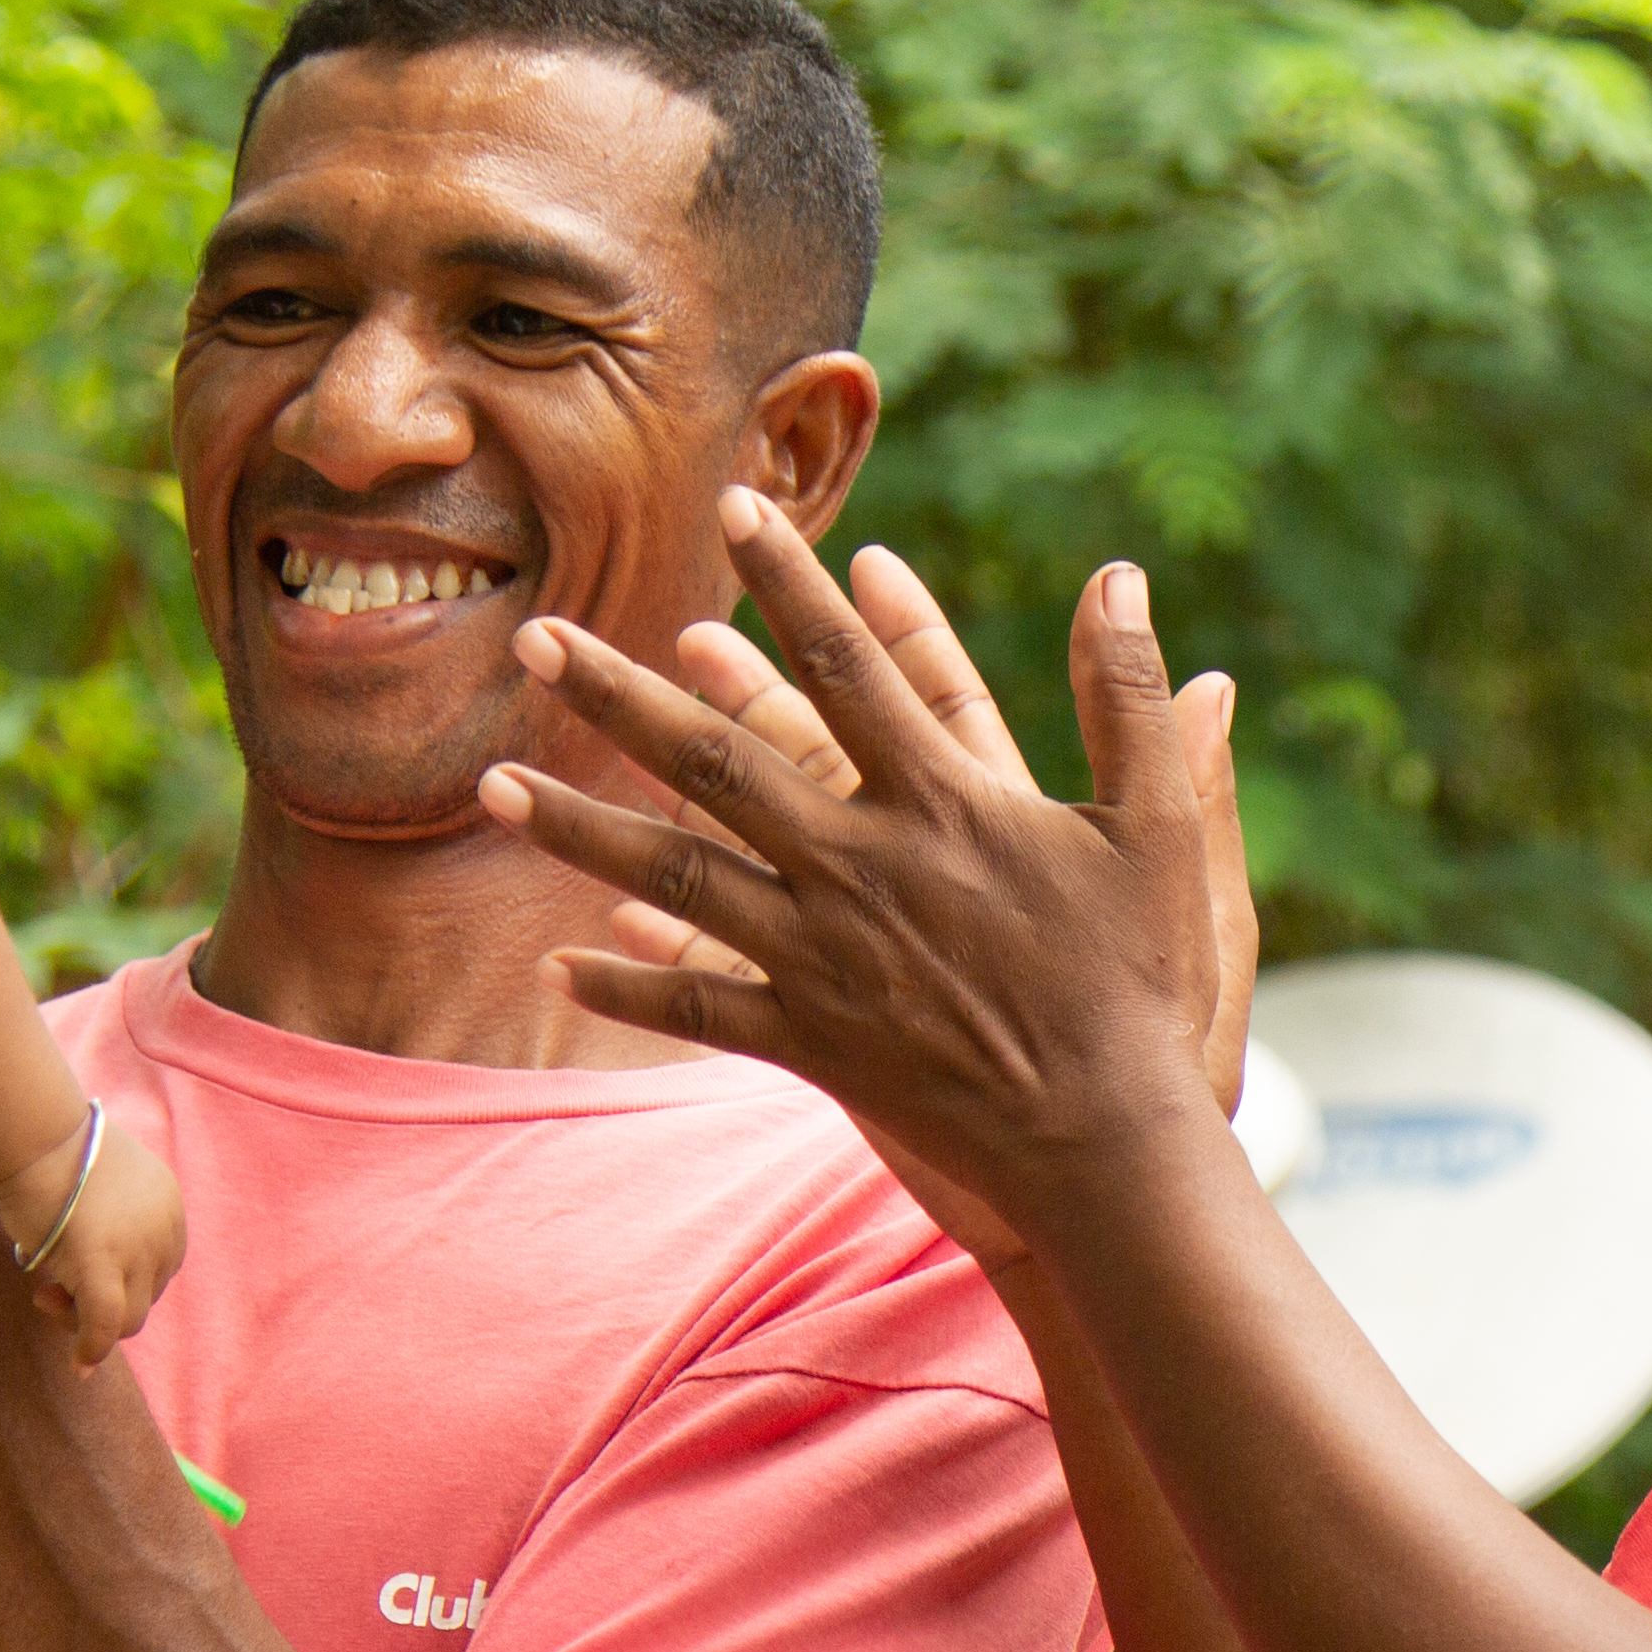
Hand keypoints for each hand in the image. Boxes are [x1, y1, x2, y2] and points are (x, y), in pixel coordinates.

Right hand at [3, 1120, 187, 1370]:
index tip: (76, 1275)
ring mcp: (138, 1250)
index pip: (158, 1269)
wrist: (33, 1136)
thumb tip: (84, 1277)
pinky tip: (79, 1365)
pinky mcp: (103, 1266)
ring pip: (129, 1318)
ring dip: (87, 1320)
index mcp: (171, 1208)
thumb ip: (111, 1228)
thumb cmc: (51, 1156)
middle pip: (145, 1294)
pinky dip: (93, 1349)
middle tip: (49, 1289)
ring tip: (44, 1294)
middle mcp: (166, 1230)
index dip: (120, 1283)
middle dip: (101, 1301)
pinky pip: (107, 1325)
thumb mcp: (99, 1190)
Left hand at [480, 492, 1235, 1227]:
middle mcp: (860, 867)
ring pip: (672, 875)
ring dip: (576, 826)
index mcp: (943, 803)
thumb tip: (1118, 576)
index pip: (849, 666)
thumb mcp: (1162, 828)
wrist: (1106, 1143)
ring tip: (489, 783)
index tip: (733, 508)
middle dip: (617, 692)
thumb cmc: (1141, 981)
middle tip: (533, 635)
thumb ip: (1133, 697)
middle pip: (715, 759)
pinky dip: (628, 984)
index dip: (791, 582)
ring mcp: (822, 956)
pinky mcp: (810, 1039)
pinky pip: (698, 1006)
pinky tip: (558, 964)